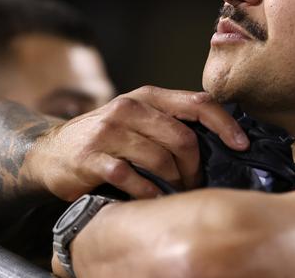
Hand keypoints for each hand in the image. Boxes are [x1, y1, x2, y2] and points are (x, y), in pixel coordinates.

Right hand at [26, 86, 248, 200]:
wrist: (53, 151)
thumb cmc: (107, 136)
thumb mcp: (138, 118)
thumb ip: (171, 121)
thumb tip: (221, 140)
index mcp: (148, 97)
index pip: (198, 103)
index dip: (225, 124)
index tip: (242, 145)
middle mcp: (130, 108)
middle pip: (183, 137)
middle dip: (195, 166)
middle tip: (194, 182)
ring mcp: (109, 131)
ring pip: (161, 158)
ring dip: (174, 182)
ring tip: (174, 192)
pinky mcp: (92, 157)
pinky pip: (132, 177)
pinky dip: (148, 192)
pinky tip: (151, 197)